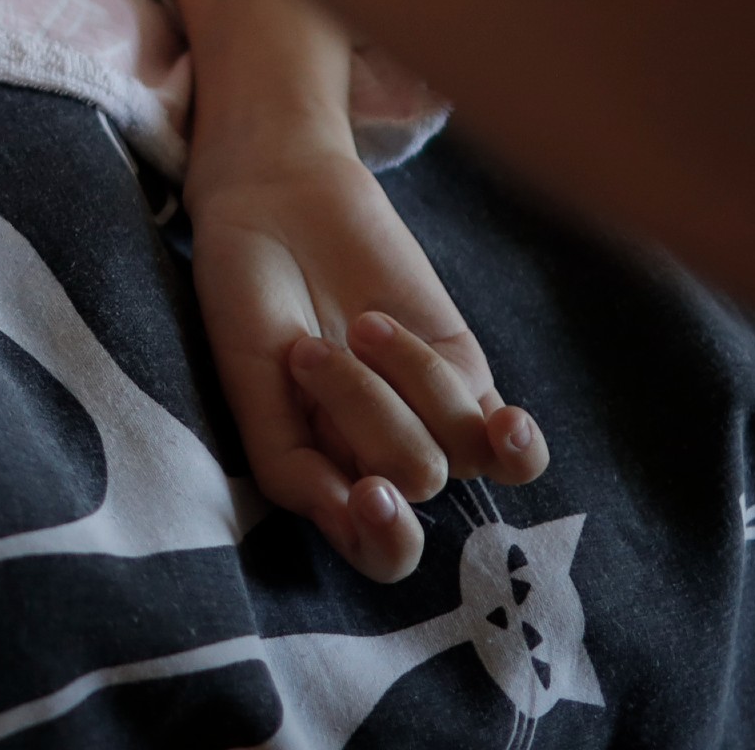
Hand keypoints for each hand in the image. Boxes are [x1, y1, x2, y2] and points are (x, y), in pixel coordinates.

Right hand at [187, 129, 549, 580]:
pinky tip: (510, 423)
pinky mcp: (467, 372)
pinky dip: (509, 437)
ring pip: (459, 450)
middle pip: (414, 479)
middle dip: (364, 410)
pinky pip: (502, 432)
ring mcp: (430, 419)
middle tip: (310, 349)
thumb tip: (354, 518)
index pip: (379, 553)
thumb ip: (294, 466)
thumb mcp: (247, 383)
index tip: (365, 492)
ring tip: (361, 327)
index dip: (384, 537)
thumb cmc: (245, 299)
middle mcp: (379, 460)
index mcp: (323, 479)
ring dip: (406, 382)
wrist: (277, 201)